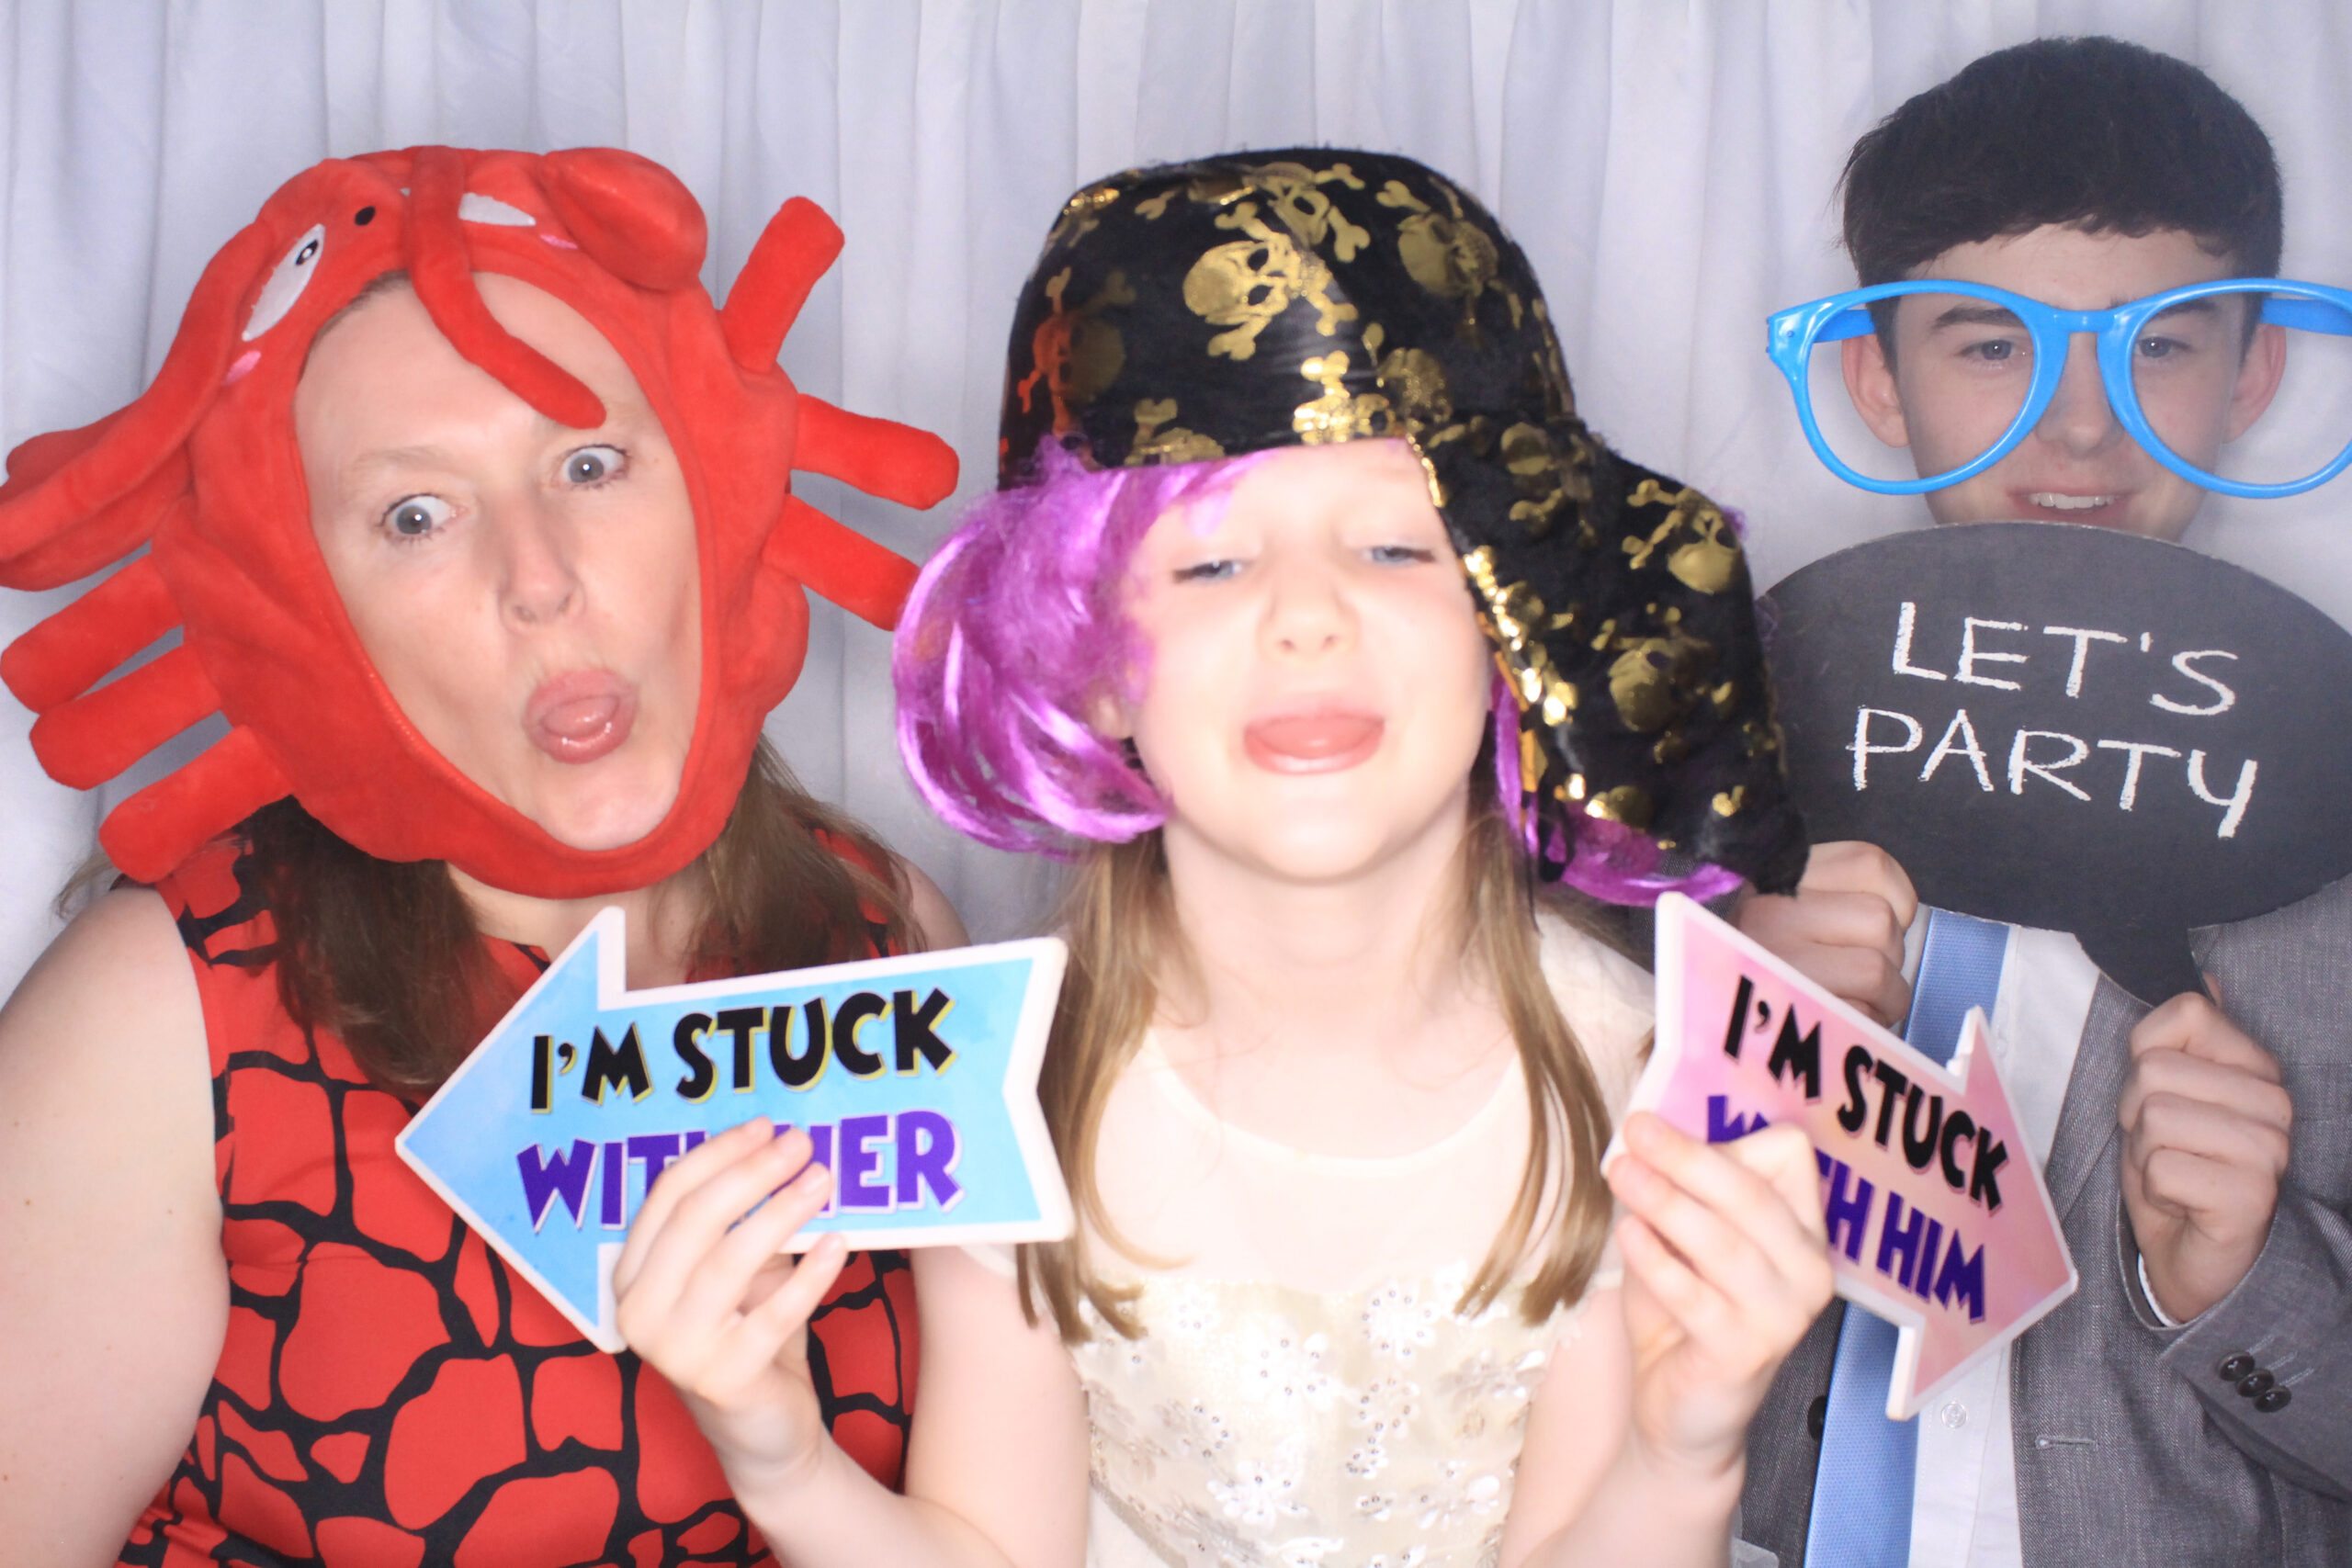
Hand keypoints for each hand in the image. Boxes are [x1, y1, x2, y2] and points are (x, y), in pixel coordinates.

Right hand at [613, 1118, 850, 1498]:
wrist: (762, 1430)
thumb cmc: (747, 1331)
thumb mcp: (736, 1269)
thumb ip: (741, 1218)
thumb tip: (780, 1144)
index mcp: (633, 1274)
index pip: (666, 1195)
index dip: (718, 1153)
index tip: (765, 1125)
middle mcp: (641, 1311)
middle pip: (695, 1219)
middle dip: (752, 1172)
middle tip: (801, 1143)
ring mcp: (677, 1350)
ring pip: (730, 1259)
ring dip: (782, 1211)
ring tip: (823, 1180)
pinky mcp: (723, 1379)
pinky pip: (773, 1313)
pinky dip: (810, 1275)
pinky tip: (838, 1243)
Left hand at [1606, 1114, 1834, 1480]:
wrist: (1681, 1407)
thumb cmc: (1684, 1308)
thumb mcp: (1685, 1237)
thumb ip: (1685, 1190)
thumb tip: (1648, 1131)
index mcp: (1803, 1229)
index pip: (1789, 1157)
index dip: (1726, 1139)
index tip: (1666, 1133)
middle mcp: (1808, 1270)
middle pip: (1751, 1194)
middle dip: (1687, 1157)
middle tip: (1635, 1129)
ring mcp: (1783, 1315)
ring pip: (1722, 1242)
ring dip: (1664, 1201)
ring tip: (1619, 1172)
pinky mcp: (1745, 1353)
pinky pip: (1694, 1295)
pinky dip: (1656, 1259)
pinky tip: (1626, 1232)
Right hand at [1735, 841, 1918, 1026]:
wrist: (1708, 1018)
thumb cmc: (1763, 968)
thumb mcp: (1784, 910)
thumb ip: (1835, 896)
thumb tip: (1901, 915)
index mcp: (1775, 879)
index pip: (1871, 864)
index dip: (1896, 900)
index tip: (1873, 927)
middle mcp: (1767, 911)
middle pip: (1881, 921)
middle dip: (1889, 958)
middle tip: (1862, 977)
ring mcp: (1773, 962)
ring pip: (1878, 971)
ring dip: (1885, 999)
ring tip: (1857, 1004)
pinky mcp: (1785, 1011)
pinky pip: (1860, 1017)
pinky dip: (1863, 1028)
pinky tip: (1839, 1025)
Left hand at [2118, 988, 2291, 1320]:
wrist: (2192, 1255)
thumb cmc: (2176, 1170)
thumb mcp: (2165, 1095)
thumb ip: (2182, 1040)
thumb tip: (2207, 978)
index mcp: (2259, 1071)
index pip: (2187, 1013)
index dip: (2146, 1057)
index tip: (2164, 1098)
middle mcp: (2275, 1105)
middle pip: (2155, 1070)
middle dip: (2136, 1114)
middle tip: (2164, 1148)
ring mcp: (2269, 1150)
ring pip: (2154, 1117)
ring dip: (2144, 1153)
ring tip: (2173, 1174)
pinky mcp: (2251, 1195)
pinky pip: (2161, 1168)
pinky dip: (2154, 1190)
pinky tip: (2182, 1203)